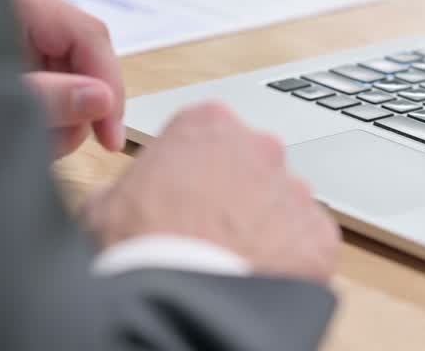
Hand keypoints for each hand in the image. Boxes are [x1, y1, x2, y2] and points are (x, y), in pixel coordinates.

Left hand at [3, 0, 125, 155]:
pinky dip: (40, 108)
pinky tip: (21, 126)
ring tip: (26, 140)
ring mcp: (18, 24)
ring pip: (67, 74)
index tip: (111, 138)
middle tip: (52, 147)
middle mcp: (26, 5)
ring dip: (54, 116)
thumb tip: (104, 100)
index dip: (110, 89)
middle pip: (82, 59)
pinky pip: (46, 77)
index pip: (91, 37)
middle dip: (74, 109)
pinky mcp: (11, 46)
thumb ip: (47, 98)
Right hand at [85, 102, 339, 281]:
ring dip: (263, 225)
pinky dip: (289, 258)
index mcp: (208, 124)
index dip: (194, 167)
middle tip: (208, 229)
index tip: (184, 193)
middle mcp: (261, 147)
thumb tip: (125, 197)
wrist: (177, 300)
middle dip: (235, 192)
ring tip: (233, 258)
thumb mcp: (105, 204)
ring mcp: (295, 191)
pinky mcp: (319, 234)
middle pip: (252, 164)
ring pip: (282, 204)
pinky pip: (306, 242)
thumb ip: (130, 185)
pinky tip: (259, 273)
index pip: (208, 133)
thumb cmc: (139, 249)